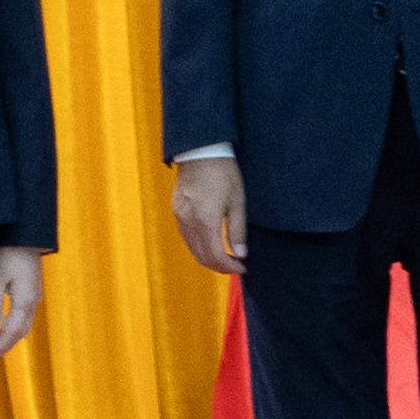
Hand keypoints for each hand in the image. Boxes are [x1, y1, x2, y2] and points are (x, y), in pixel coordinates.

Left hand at [0, 247, 44, 364]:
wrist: (26, 235)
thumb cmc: (8, 252)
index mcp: (25, 300)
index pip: (11, 332)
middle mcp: (33, 303)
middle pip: (19, 334)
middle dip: (3, 349)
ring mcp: (34, 298)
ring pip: (23, 327)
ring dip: (8, 340)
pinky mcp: (31, 293)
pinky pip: (23, 318)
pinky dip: (12, 329)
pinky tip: (0, 331)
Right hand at [167, 157, 245, 274]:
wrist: (201, 150)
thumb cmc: (224, 172)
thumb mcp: (237, 201)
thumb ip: (237, 230)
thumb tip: (241, 254)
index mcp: (206, 220)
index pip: (216, 256)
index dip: (230, 268)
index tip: (243, 268)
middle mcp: (189, 221)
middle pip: (202, 256)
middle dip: (219, 266)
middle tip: (236, 266)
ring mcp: (180, 215)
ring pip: (192, 248)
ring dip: (208, 257)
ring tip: (226, 256)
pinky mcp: (176, 210)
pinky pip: (186, 236)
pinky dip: (199, 245)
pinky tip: (211, 242)